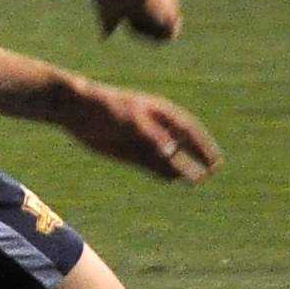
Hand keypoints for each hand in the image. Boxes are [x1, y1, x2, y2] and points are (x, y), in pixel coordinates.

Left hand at [64, 81, 218, 183]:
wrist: (75, 110)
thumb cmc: (105, 107)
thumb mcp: (130, 120)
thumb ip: (151, 136)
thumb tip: (172, 152)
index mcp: (158, 112)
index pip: (187, 129)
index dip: (203, 144)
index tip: (214, 158)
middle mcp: (153, 126)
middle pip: (181, 143)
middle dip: (197, 157)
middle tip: (213, 171)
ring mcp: (141, 139)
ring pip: (166, 156)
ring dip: (181, 168)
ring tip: (196, 181)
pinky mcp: (128, 151)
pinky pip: (150, 164)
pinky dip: (162, 172)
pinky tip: (173, 180)